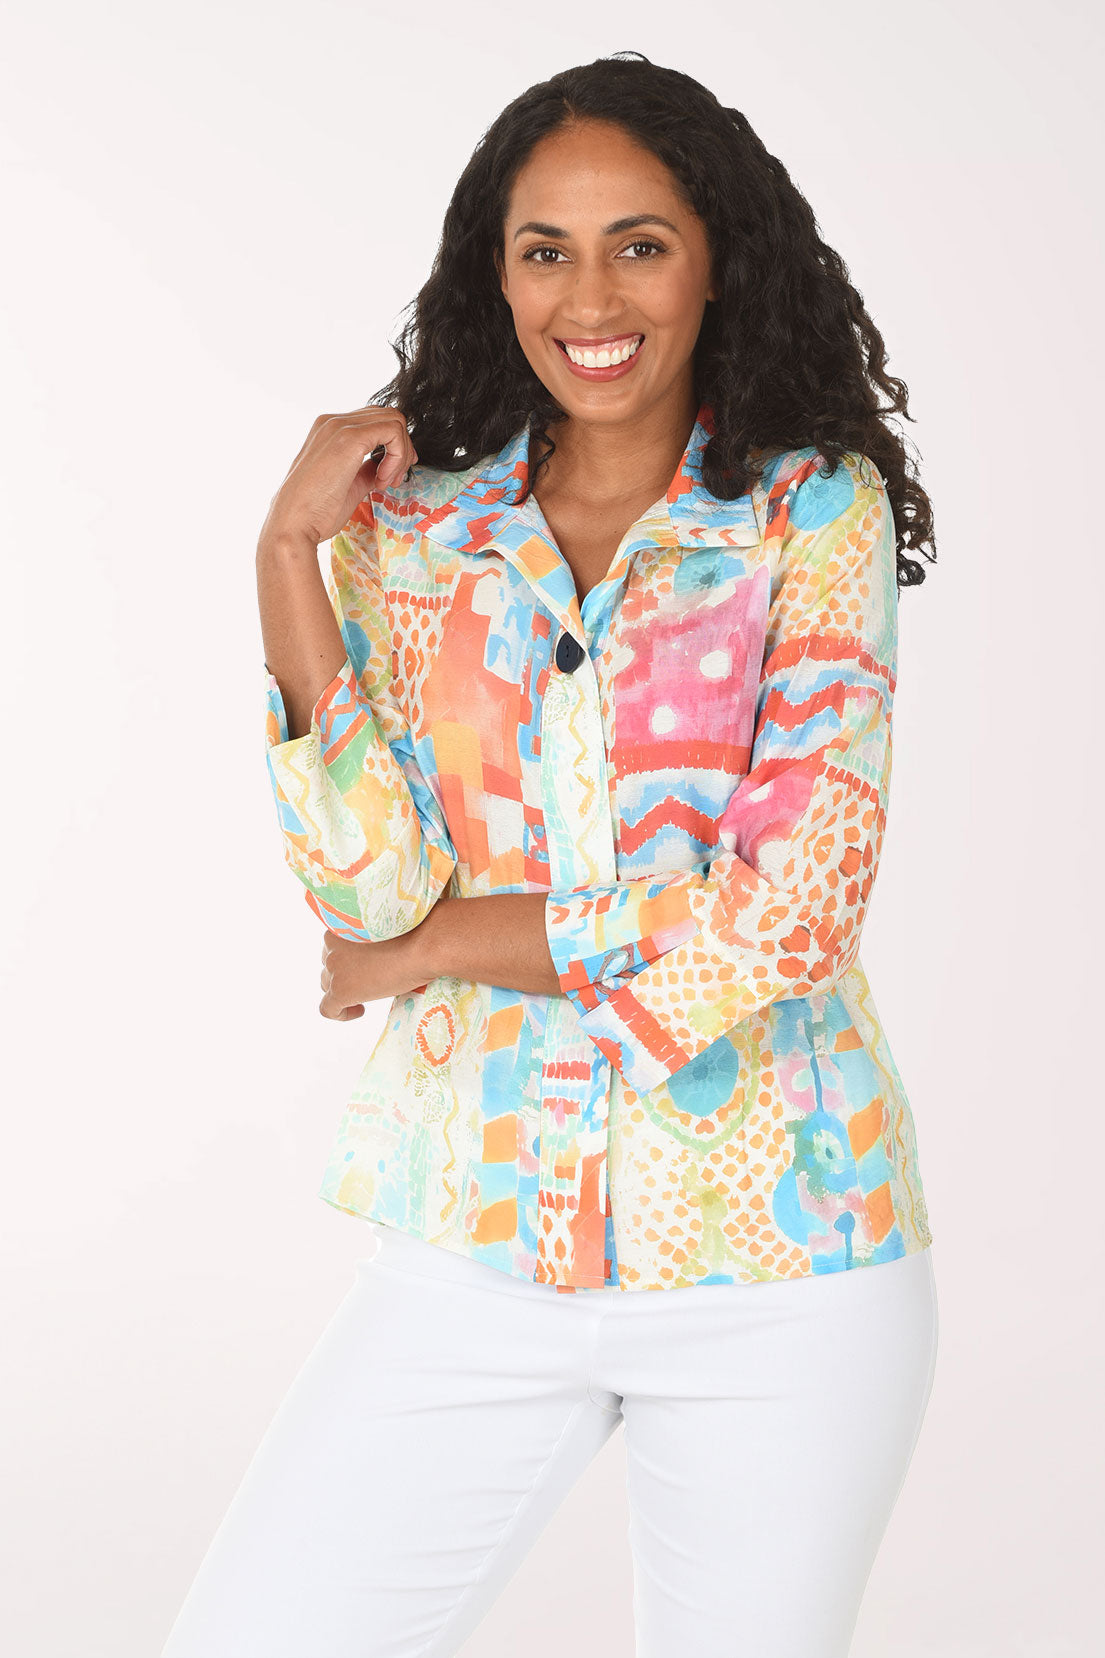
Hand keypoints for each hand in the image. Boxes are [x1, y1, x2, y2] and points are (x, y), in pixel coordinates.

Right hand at [258, 405, 417, 552]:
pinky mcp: (349, 438)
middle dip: (402, 448)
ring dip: (401, 454)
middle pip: (388, 416)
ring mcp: (340, 426)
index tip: (389, 477)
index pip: (374, 422)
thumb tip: (385, 468)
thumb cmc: (314, 513)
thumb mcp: (349, 485)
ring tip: (385, 482)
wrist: (294, 525)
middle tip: (393, 479)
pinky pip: (393, 432)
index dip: (392, 447)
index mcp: (328, 430)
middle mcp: (333, 422)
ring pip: (394, 420)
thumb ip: (367, 470)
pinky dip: (398, 457)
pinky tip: (381, 480)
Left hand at [319, 928, 431, 1021]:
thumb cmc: (415, 934)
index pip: (333, 947)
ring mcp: (335, 969)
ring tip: (367, 995)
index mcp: (341, 926)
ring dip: (344, 991)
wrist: (424, 946)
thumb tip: (371, 957)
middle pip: (329, 967)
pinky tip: (360, 1010)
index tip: (365, 966)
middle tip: (369, 981)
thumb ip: (368, 940)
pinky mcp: (340, 990)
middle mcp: (332, 945)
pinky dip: (341, 1014)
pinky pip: (328, 1010)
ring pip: (328, 986)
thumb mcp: (384, 930)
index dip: (347, 960)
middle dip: (345, 976)